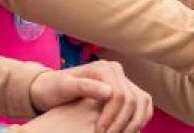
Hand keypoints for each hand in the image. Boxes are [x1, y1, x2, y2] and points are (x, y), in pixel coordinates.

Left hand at [30, 62, 151, 132]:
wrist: (51, 88)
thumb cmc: (54, 88)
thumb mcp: (64, 87)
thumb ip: (85, 87)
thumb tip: (109, 92)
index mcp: (104, 68)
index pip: (120, 95)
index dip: (113, 117)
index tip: (99, 132)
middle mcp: (116, 70)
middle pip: (133, 100)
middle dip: (122, 123)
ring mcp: (122, 79)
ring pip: (142, 102)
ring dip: (134, 123)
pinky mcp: (125, 89)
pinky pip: (142, 105)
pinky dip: (139, 119)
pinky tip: (126, 131)